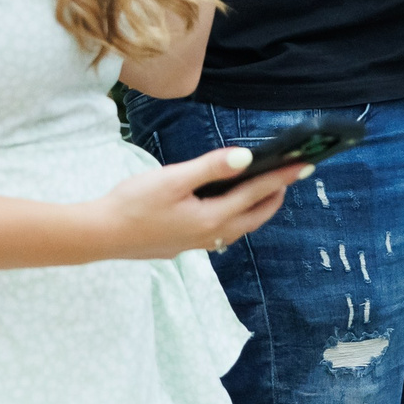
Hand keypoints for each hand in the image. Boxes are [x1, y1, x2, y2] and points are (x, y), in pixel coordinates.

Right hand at [87, 146, 305, 260]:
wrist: (99, 235)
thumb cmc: (133, 203)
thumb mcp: (172, 179)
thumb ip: (210, 167)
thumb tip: (245, 157)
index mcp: (211, 218)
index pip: (256, 193)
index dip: (281, 177)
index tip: (304, 165)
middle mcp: (209, 236)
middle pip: (253, 217)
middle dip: (275, 197)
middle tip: (290, 177)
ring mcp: (195, 244)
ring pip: (237, 228)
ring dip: (254, 210)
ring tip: (264, 192)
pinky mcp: (182, 246)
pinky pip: (219, 233)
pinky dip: (233, 218)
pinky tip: (224, 210)